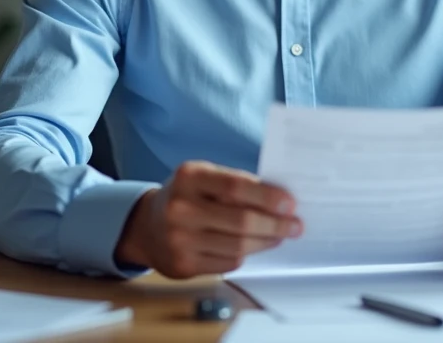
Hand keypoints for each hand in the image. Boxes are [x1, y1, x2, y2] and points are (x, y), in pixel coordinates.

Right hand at [115, 161, 302, 278]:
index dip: (267, 197)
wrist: (146, 226)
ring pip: (238, 246)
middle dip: (275, 225)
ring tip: (279, 236)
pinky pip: (228, 263)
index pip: (235, 187)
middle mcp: (181, 208)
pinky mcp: (183, 265)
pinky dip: (245, 255)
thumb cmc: (187, 197)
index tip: (290, 204)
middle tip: (295, 226)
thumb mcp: (205, 178)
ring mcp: (179, 239)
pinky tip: (252, 247)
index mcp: (190, 177)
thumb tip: (280, 201)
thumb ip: (237, 185)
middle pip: (241, 221)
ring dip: (265, 242)